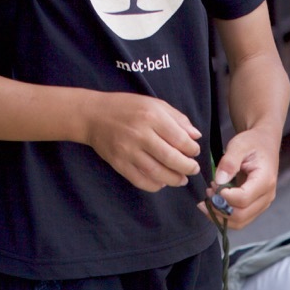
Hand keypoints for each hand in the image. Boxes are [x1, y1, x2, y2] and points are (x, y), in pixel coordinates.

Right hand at [83, 92, 201, 190]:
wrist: (93, 115)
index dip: (192, 149)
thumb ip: (177, 118)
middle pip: (170, 158)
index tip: (194, 152)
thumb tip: (196, 136)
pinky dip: (155, 185)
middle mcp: (140, 134)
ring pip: (157, 172)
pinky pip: (140, 181)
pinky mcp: (119, 164)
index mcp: (151, 116)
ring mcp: (128, 151)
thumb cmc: (127, 108)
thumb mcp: (154, 104)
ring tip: (182, 179)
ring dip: (174, 180)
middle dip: (187, 167)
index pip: (179, 138)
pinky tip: (162, 182)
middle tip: (193, 169)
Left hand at [202, 128, 279, 228]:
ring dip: (220, 214)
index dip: (224, 197)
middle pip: (241, 215)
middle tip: (208, 193)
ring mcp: (262, 204)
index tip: (213, 186)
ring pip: (239, 222)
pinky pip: (239, 220)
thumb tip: (219, 181)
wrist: (264, 144)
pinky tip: (214, 202)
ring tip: (209, 198)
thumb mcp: (239, 144)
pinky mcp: (255, 207)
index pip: (243, 199)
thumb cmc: (252, 142)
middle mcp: (267, 196)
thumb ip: (229, 162)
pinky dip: (224, 215)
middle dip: (219, 208)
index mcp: (265, 180)